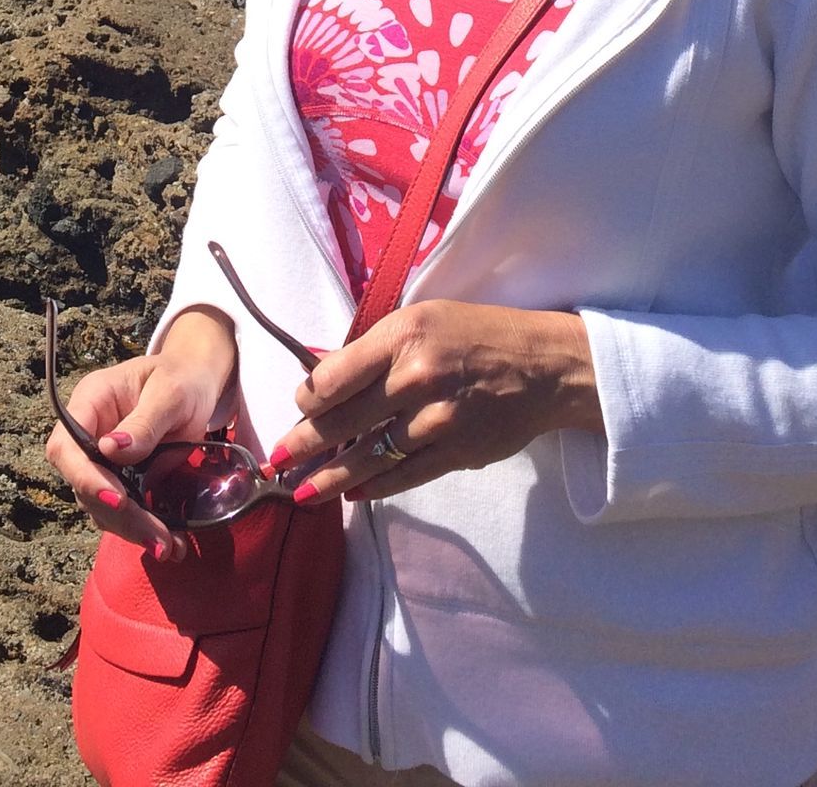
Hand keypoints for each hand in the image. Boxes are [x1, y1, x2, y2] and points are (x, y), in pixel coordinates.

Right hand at [44, 308, 236, 563]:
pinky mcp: (122, 481)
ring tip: (169, 547)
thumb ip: (144, 421)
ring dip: (132, 530)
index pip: (66, 445)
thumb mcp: (171, 392)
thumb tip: (111, 450)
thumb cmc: (182, 378)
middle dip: (118, 515)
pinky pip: (123, 513)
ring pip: (101, 506)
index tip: (117, 499)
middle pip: (84, 484)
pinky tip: (172, 545)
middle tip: (157, 537)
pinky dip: (143, 530)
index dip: (84, 476)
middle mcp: (88, 434)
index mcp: (91, 402)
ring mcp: (103, 461)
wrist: (197, 385)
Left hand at [268, 300, 602, 503]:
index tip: (298, 407)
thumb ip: (373, 349)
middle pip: (343, 421)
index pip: (335, 375)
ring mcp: (436, 421)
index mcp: (403, 336)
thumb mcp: (421, 319)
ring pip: (369, 457)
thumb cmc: (474, 334)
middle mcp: (416, 377)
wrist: (541, 365)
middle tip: (275, 463)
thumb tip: (319, 374)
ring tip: (301, 493)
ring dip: (330, 479)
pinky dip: (375, 489)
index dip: (308, 398)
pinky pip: (404, 476)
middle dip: (304, 445)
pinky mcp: (455, 453)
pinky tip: (352, 496)